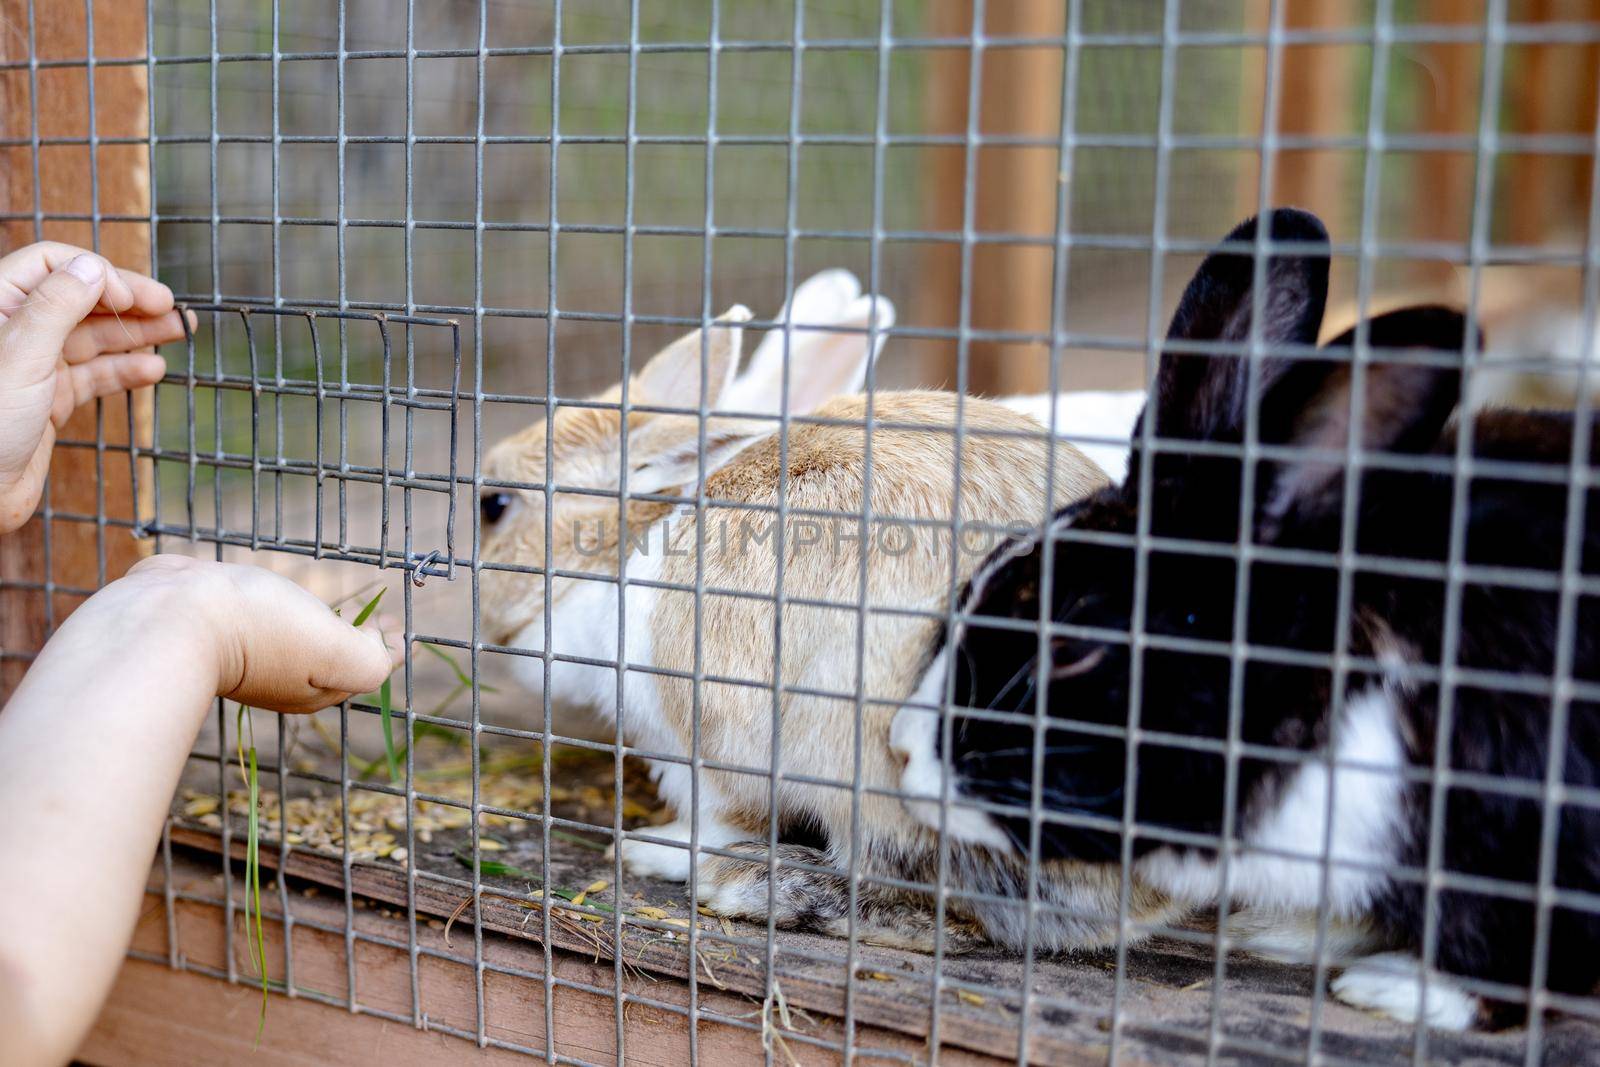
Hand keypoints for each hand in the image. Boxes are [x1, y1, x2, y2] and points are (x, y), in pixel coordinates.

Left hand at [0, 242, 190, 533]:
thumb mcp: (21, 356)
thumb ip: (57, 306)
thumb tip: (93, 267)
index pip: (54, 266)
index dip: (98, 275)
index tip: (134, 299)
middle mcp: (16, 331)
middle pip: (81, 299)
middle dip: (129, 302)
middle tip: (174, 309)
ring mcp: (34, 366)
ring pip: (93, 337)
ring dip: (137, 334)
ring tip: (180, 333)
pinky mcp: (49, 400)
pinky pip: (94, 376)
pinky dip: (125, 371)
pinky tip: (153, 371)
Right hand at [117, 555, 401, 712]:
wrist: (166, 617)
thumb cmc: (258, 632)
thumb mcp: (333, 649)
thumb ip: (370, 658)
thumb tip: (393, 653)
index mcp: (312, 688)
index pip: (361, 668)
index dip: (384, 646)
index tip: (397, 621)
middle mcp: (276, 677)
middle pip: (327, 661)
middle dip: (354, 641)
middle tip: (374, 618)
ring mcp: (238, 653)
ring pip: (289, 641)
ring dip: (311, 625)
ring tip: (327, 605)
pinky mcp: (207, 624)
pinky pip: (251, 619)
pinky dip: (271, 609)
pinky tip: (269, 594)